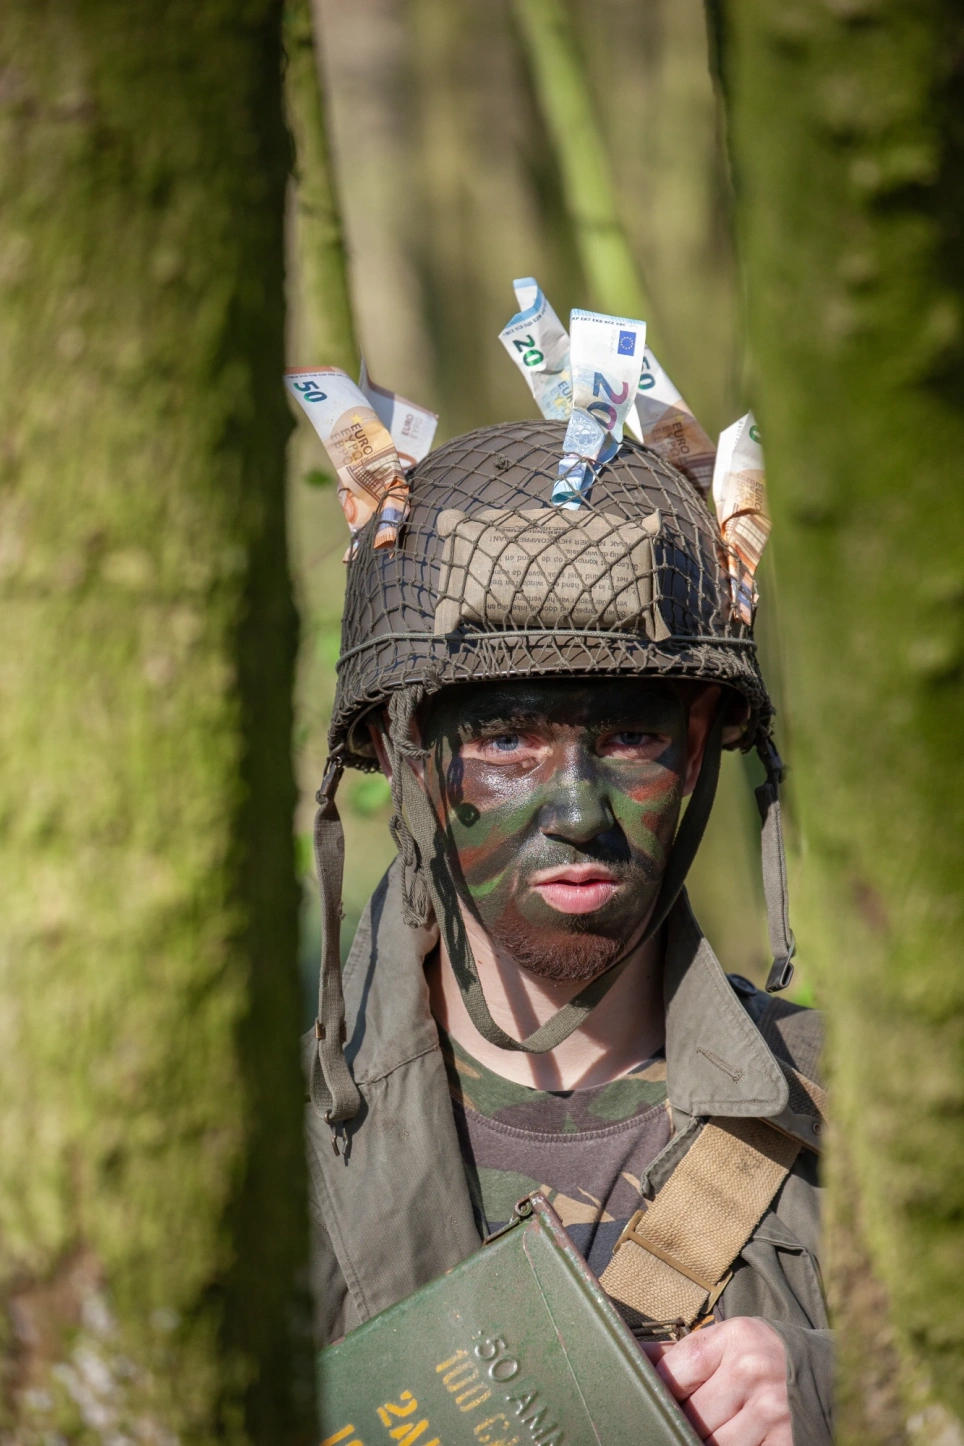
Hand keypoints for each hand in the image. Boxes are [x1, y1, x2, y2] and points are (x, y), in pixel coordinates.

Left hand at [644, 1318, 790, 1445]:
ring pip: (715, 1444)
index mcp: (735, 1338)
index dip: (656, 1390)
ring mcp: (773, 1411)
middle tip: (674, 1422)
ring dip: (703, 1442)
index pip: (676, 1371)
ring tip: (702, 1433)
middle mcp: (753, 1371)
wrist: (828, 1372)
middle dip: (681, 1422)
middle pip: (693, 1414)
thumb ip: (686, 1352)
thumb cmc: (764, 1355)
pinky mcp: (787, 1442)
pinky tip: (731, 1441)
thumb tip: (633, 1354)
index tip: (646, 1399)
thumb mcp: (730, 1339)